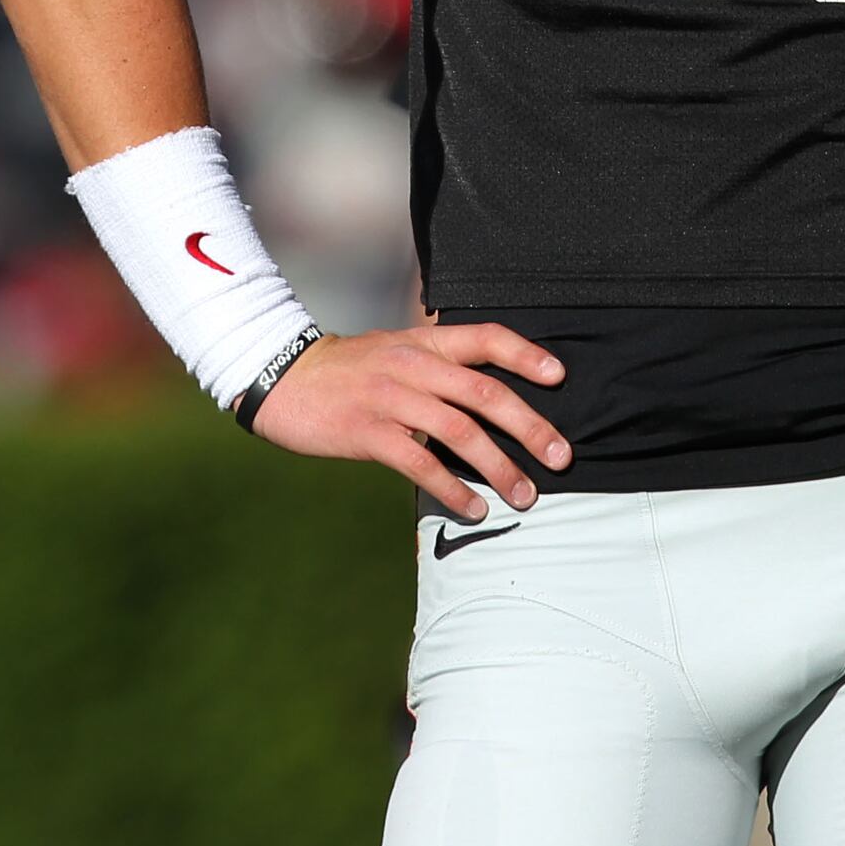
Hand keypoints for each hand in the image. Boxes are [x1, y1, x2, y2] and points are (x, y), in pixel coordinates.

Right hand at [251, 322, 572, 521]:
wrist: (283, 379)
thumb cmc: (347, 372)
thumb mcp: (394, 351)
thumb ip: (437, 366)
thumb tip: (487, 397)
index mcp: (423, 343)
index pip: (486, 338)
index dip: (526, 356)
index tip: (559, 377)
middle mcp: (413, 366)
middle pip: (485, 392)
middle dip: (530, 426)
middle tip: (561, 456)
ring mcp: (391, 398)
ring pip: (460, 431)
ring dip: (499, 466)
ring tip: (525, 494)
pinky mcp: (369, 432)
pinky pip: (421, 463)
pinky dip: (453, 489)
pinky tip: (474, 507)